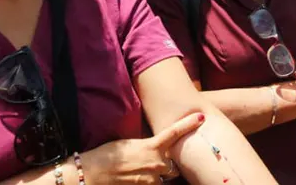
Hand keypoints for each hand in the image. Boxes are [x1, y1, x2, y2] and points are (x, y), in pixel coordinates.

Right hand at [81, 113, 203, 183]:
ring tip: (144, 172)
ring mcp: (154, 178)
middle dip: (169, 164)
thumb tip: (154, 149)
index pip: (174, 133)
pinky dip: (153, 182)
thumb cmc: (107, 155)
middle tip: (157, 163)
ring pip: (168, 178)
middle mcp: (157, 162)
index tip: (200, 117)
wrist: (94, 172)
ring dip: (161, 176)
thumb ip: (146, 146)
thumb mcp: (128, 144)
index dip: (188, 124)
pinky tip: (139, 178)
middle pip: (175, 164)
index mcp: (151, 146)